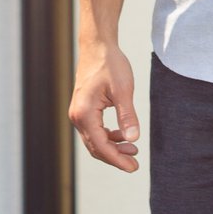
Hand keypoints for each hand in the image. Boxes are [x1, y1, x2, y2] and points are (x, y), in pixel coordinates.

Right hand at [70, 43, 139, 172]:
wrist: (97, 46)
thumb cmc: (110, 64)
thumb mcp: (123, 90)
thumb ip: (127, 116)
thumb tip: (133, 139)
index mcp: (85, 113)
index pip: (101, 146)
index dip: (117, 160)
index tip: (133, 167)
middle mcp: (77, 116)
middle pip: (96, 147)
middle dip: (115, 157)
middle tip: (135, 164)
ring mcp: (78, 113)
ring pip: (94, 140)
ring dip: (112, 148)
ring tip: (133, 150)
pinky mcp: (83, 109)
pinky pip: (94, 130)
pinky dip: (108, 137)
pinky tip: (122, 137)